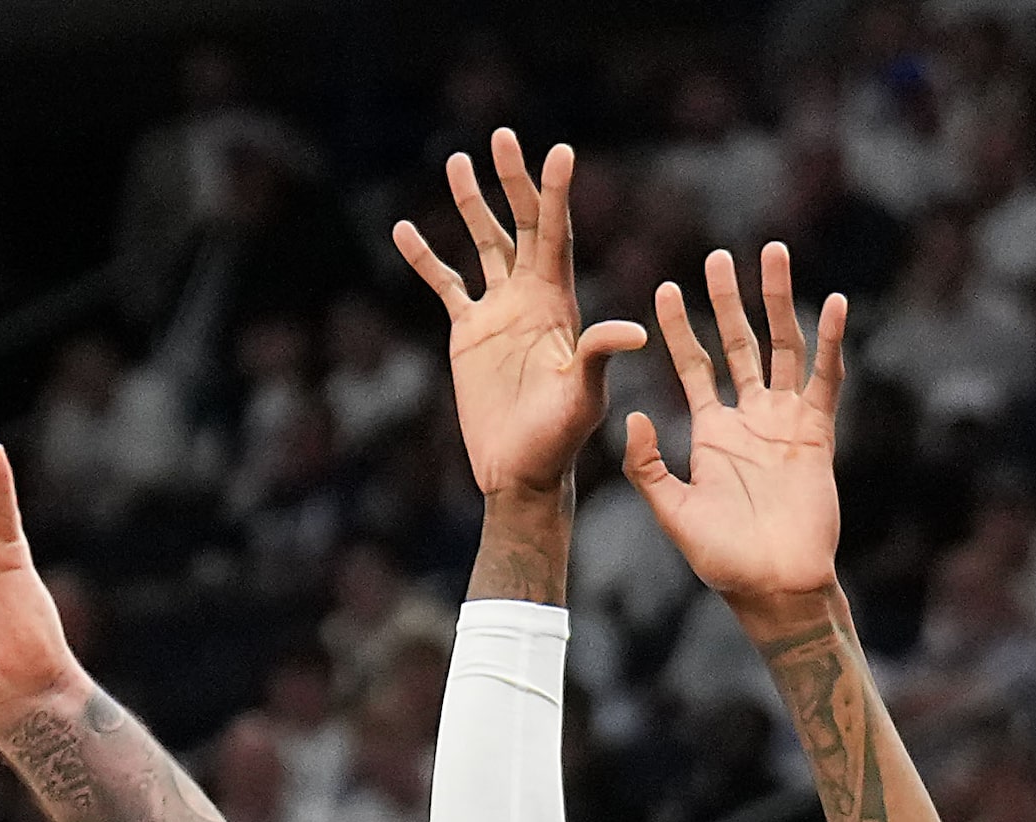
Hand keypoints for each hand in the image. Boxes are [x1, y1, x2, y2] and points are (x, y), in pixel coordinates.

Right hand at [394, 130, 644, 496]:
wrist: (521, 471)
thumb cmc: (559, 441)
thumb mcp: (582, 399)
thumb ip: (598, 359)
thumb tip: (630, 331)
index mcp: (559, 304)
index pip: (556, 236)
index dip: (555, 195)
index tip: (558, 151)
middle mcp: (530, 298)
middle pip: (522, 225)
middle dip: (513, 182)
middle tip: (504, 136)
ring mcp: (498, 313)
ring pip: (483, 245)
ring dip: (472, 204)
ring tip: (458, 160)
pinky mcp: (468, 333)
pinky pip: (445, 285)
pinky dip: (425, 259)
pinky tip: (404, 230)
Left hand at [622, 244, 848, 607]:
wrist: (773, 585)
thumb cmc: (721, 557)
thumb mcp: (672, 509)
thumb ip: (648, 465)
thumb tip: (632, 415)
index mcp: (711, 432)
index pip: (693, 366)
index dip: (678, 329)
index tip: (663, 289)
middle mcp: (749, 418)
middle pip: (739, 343)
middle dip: (727, 300)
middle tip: (718, 256)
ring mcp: (785, 422)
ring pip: (784, 347)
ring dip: (778, 301)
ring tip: (772, 254)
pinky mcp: (818, 433)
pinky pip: (826, 379)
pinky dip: (831, 342)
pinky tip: (832, 303)